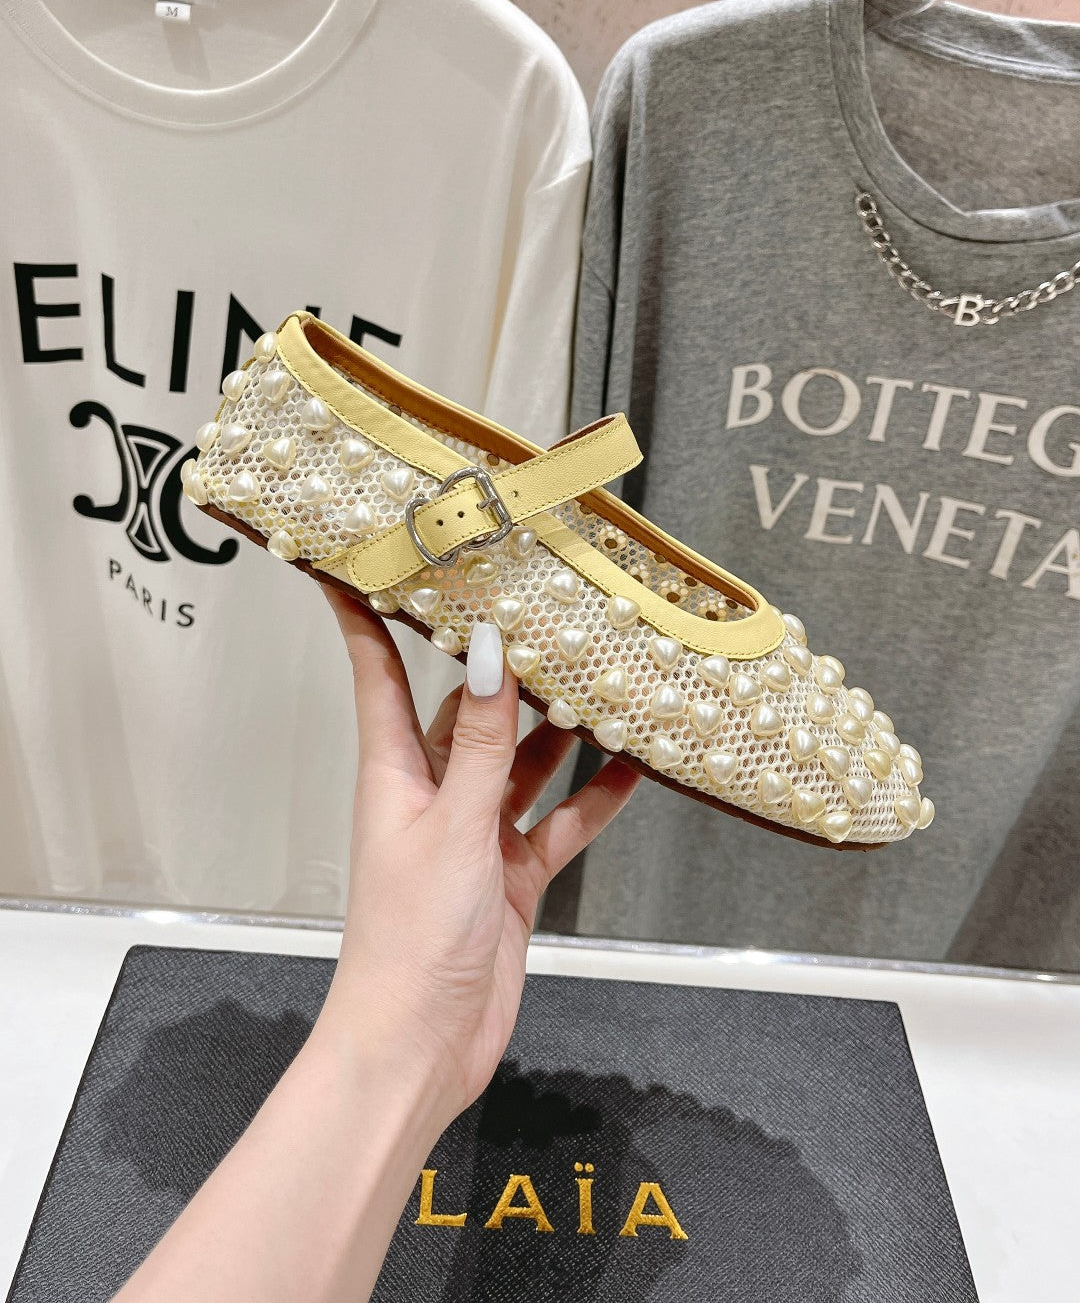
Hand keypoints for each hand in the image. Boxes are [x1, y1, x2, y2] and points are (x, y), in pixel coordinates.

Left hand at [315, 584, 639, 1124]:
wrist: (421, 1045)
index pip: (377, 674)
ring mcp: (474, 834)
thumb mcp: (453, 826)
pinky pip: (557, 822)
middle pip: (465, 712)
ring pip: (522, 763)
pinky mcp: (511, 875)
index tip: (363, 558)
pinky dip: (592, 799)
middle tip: (544, 608)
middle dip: (501, 666)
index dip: (366, 616)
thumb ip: (480, 742)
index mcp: (394, 773)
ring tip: (606, 680)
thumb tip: (488, 651)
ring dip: (559, 730)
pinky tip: (632, 768)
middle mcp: (432, 794)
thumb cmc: (412, 937)